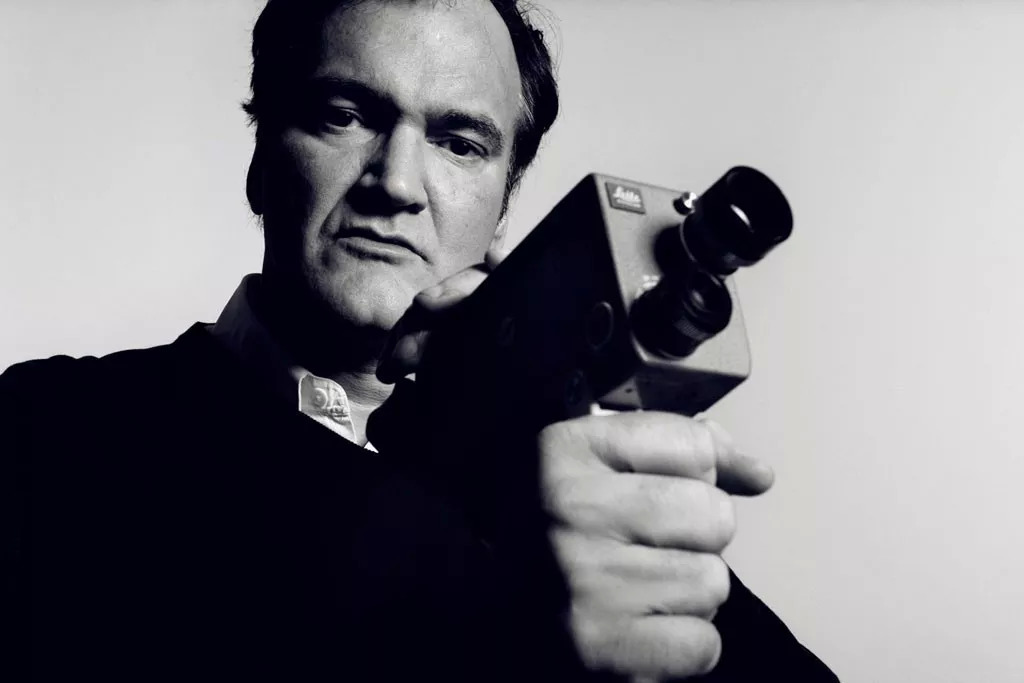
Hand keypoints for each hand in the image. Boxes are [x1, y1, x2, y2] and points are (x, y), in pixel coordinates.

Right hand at [539, 411, 738, 678]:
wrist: (470, 598)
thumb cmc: (544, 530)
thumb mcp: (590, 463)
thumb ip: (674, 450)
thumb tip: (759, 472)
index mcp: (565, 449)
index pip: (695, 445)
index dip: (695, 474)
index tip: (664, 490)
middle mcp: (571, 508)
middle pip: (715, 515)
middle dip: (695, 537)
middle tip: (642, 547)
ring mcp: (585, 579)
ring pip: (713, 582)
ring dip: (686, 593)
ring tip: (634, 589)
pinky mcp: (599, 646)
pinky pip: (702, 645)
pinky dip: (681, 646)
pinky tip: (638, 628)